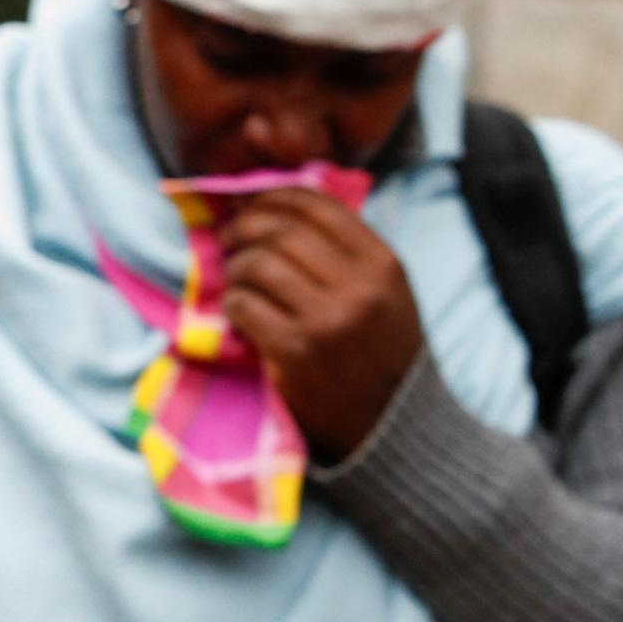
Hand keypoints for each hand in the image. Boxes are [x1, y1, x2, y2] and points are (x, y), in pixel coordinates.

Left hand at [219, 188, 427, 460]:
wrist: (393, 424)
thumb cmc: (381, 352)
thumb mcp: (384, 292)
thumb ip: (344, 250)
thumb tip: (275, 204)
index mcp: (382, 264)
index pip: (316, 205)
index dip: (271, 197)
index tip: (249, 205)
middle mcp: (360, 288)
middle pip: (279, 231)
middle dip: (243, 230)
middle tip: (229, 241)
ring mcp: (328, 321)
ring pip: (256, 265)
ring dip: (234, 269)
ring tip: (236, 282)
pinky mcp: (296, 353)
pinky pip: (242, 306)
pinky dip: (231, 305)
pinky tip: (240, 315)